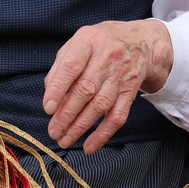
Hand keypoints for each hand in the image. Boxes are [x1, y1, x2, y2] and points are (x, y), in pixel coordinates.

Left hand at [43, 20, 173, 153]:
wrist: (140, 41)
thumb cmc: (99, 44)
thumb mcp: (77, 43)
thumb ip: (60, 67)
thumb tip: (49, 95)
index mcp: (88, 42)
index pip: (71, 66)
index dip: (59, 89)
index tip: (48, 108)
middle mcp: (107, 57)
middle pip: (86, 90)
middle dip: (67, 114)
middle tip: (53, 131)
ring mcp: (121, 76)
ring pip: (101, 105)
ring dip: (81, 127)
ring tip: (64, 140)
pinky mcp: (130, 91)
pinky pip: (118, 115)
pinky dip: (103, 134)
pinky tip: (89, 146)